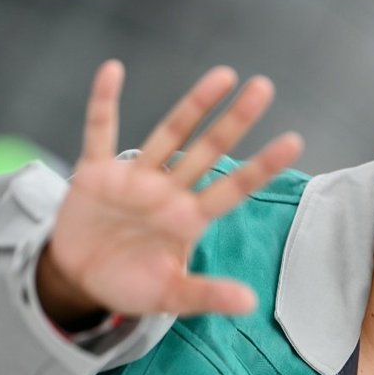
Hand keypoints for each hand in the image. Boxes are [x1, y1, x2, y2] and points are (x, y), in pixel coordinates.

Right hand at [37, 60, 302, 323]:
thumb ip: (206, 296)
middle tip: (264, 88)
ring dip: (193, 106)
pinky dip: (104, 102)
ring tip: (222, 76)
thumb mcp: (169, 297)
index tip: (294, 141)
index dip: (260, 166)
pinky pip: (99, 131)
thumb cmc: (130, 285)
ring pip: (168, 134)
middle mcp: (167, 191)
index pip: (232, 188)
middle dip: (234, 121)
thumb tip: (251, 303)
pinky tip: (113, 71)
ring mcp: (133, 178)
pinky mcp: (96, 173)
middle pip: (207, 150)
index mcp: (188, 219)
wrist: (80, 280)